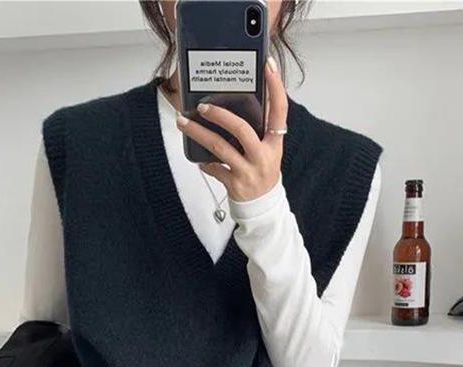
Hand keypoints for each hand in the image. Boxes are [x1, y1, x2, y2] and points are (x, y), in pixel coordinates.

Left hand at [176, 55, 286, 201]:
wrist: (263, 205)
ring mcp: (249, 171)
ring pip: (220, 147)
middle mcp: (264, 155)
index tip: (268, 65)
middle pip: (241, 129)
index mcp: (275, 142)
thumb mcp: (268, 148)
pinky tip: (198, 157)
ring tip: (183, 122)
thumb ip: (258, 127)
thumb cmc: (261, 169)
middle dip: (219, 115)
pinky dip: (205, 162)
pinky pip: (214, 168)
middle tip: (202, 106)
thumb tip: (235, 99)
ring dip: (198, 133)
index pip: (279, 110)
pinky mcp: (235, 184)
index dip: (275, 87)